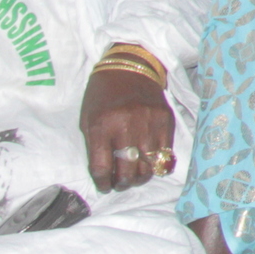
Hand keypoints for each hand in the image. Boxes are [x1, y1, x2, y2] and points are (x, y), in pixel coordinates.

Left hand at [81, 62, 175, 192]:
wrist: (131, 67)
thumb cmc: (103, 95)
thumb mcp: (88, 120)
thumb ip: (95, 147)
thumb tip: (106, 175)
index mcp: (101, 126)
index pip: (101, 168)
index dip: (102, 183)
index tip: (104, 186)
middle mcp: (126, 126)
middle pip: (127, 172)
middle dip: (123, 184)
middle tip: (120, 183)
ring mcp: (149, 123)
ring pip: (149, 168)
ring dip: (140, 176)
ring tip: (135, 174)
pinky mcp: (166, 120)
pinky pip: (165, 154)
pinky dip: (157, 162)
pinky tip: (150, 160)